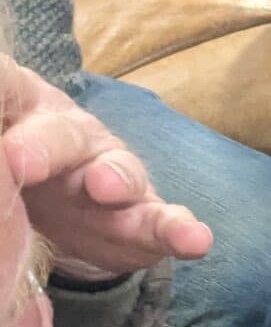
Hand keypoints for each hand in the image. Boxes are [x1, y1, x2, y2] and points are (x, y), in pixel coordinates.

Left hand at [0, 59, 211, 282]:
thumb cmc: (12, 175)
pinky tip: (195, 240)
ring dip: (115, 179)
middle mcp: (69, 134)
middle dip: (39, 147)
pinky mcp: (145, 218)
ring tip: (108, 190)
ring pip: (119, 171)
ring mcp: (114, 174)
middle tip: (16, 163)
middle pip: (57, 133)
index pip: (4, 86)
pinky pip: (165, 221)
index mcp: (19, 108)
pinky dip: (181, 229)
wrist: (63, 211)